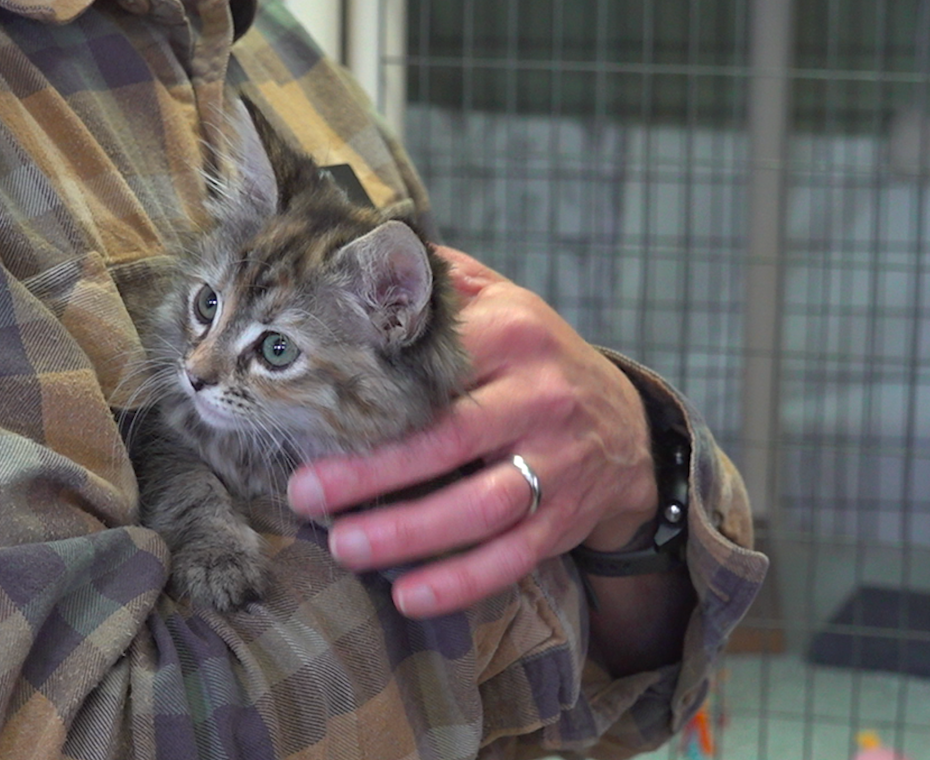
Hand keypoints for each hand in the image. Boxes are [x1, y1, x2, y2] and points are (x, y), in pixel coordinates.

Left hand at [286, 246, 659, 617]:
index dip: (371, 393)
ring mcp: (558, 463)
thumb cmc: (534, 360)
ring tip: (343, 546)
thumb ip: (440, 282)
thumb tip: (360, 246)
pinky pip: (511, 558)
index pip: (437, 364)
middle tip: (303, 493)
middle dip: (370, 472)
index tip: (305, 410)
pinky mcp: (565, 519)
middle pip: (447, 441)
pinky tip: (408, 596)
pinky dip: (460, 582)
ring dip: (406, 533)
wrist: (626, 423)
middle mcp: (542, 396)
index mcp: (515, 333)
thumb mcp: (502, 301)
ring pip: (478, 507)